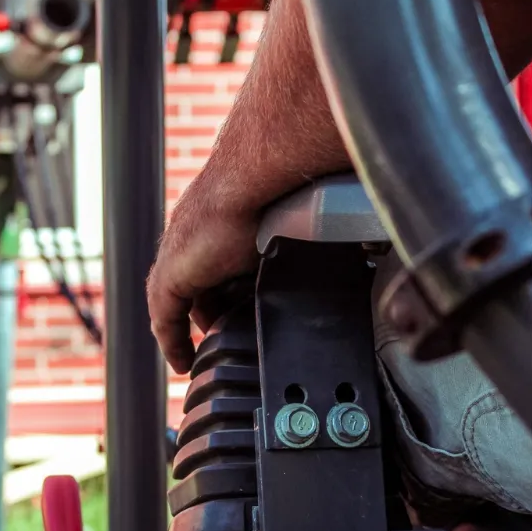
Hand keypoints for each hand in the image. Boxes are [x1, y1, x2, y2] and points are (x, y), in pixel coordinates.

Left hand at [148, 0, 349, 373]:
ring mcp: (180, 254)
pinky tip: (180, 360)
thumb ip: (314, 233)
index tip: (236, 313)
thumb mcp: (302, 218)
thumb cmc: (288, 183)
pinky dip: (172, 340)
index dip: (223, 292)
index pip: (217, 265)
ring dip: (186, 328)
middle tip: (223, 334)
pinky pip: (164, 317)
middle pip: (196, 285)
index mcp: (222, 225)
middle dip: (207, 311)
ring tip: (197, 355)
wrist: (263, 170)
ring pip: (176, 302)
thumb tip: (366, 242)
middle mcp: (196, 239)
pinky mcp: (173, 273)